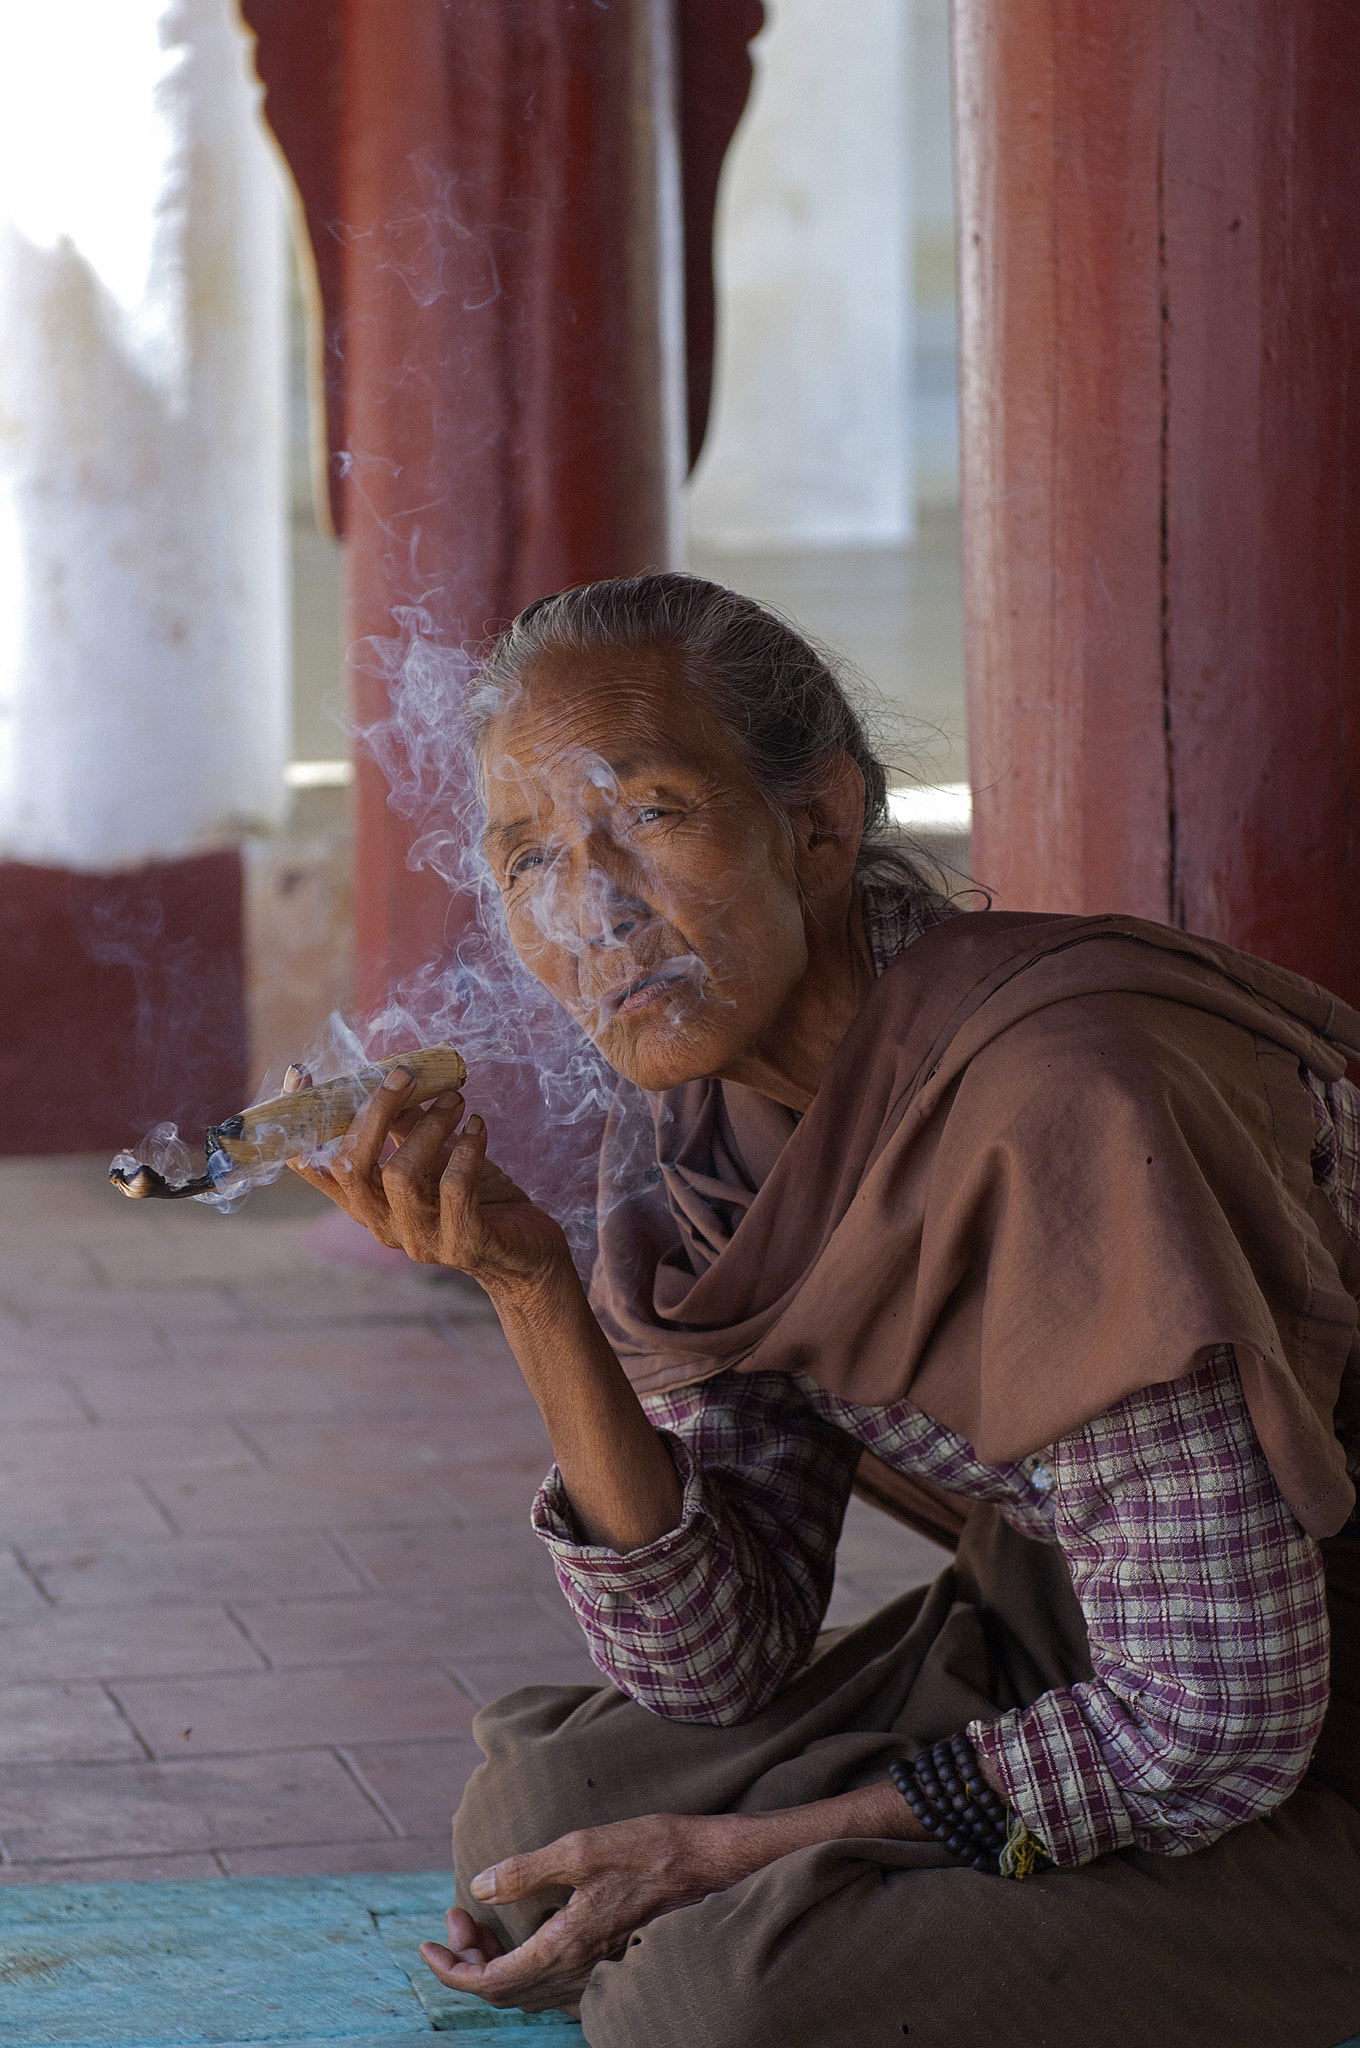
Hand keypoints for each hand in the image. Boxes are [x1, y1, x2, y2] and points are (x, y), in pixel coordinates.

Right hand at [283, 1063, 569, 1290]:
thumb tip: (393, 1075)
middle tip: (404, 1076)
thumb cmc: (478, 1199)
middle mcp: (383, 1226)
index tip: (302, 1074)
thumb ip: (406, 1125)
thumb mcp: (435, 1156)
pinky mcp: (463, 1244)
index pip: (315, 1167)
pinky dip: (467, 1148)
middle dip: (374, 1112)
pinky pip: (455, 1187)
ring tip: (456, 1101)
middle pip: (352, 1166)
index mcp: (367, 1203)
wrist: (527, 1256)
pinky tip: (479, 1128)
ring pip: (401, 1174)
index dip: (301, 1122)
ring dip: (429, 1126)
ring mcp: (420, 1241)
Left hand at [419, 1786, 926, 2014]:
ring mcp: (598, 1968)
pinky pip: (555, 1978)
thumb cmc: (655, 1850)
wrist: (718, 1867)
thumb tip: (480, 1888)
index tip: (428, 1945)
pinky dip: (527, 1960)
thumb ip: (528, 1870)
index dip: (453, 1968)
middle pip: (507, 1990)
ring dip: (497, 1959)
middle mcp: (579, 1969)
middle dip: (470, 1959)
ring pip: (531, 1987)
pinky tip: (527, 1927)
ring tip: (480, 1920)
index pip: (493, 1980)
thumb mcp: (585, 1846)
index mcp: (565, 1945)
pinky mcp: (612, 1958)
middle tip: (454, 1920)